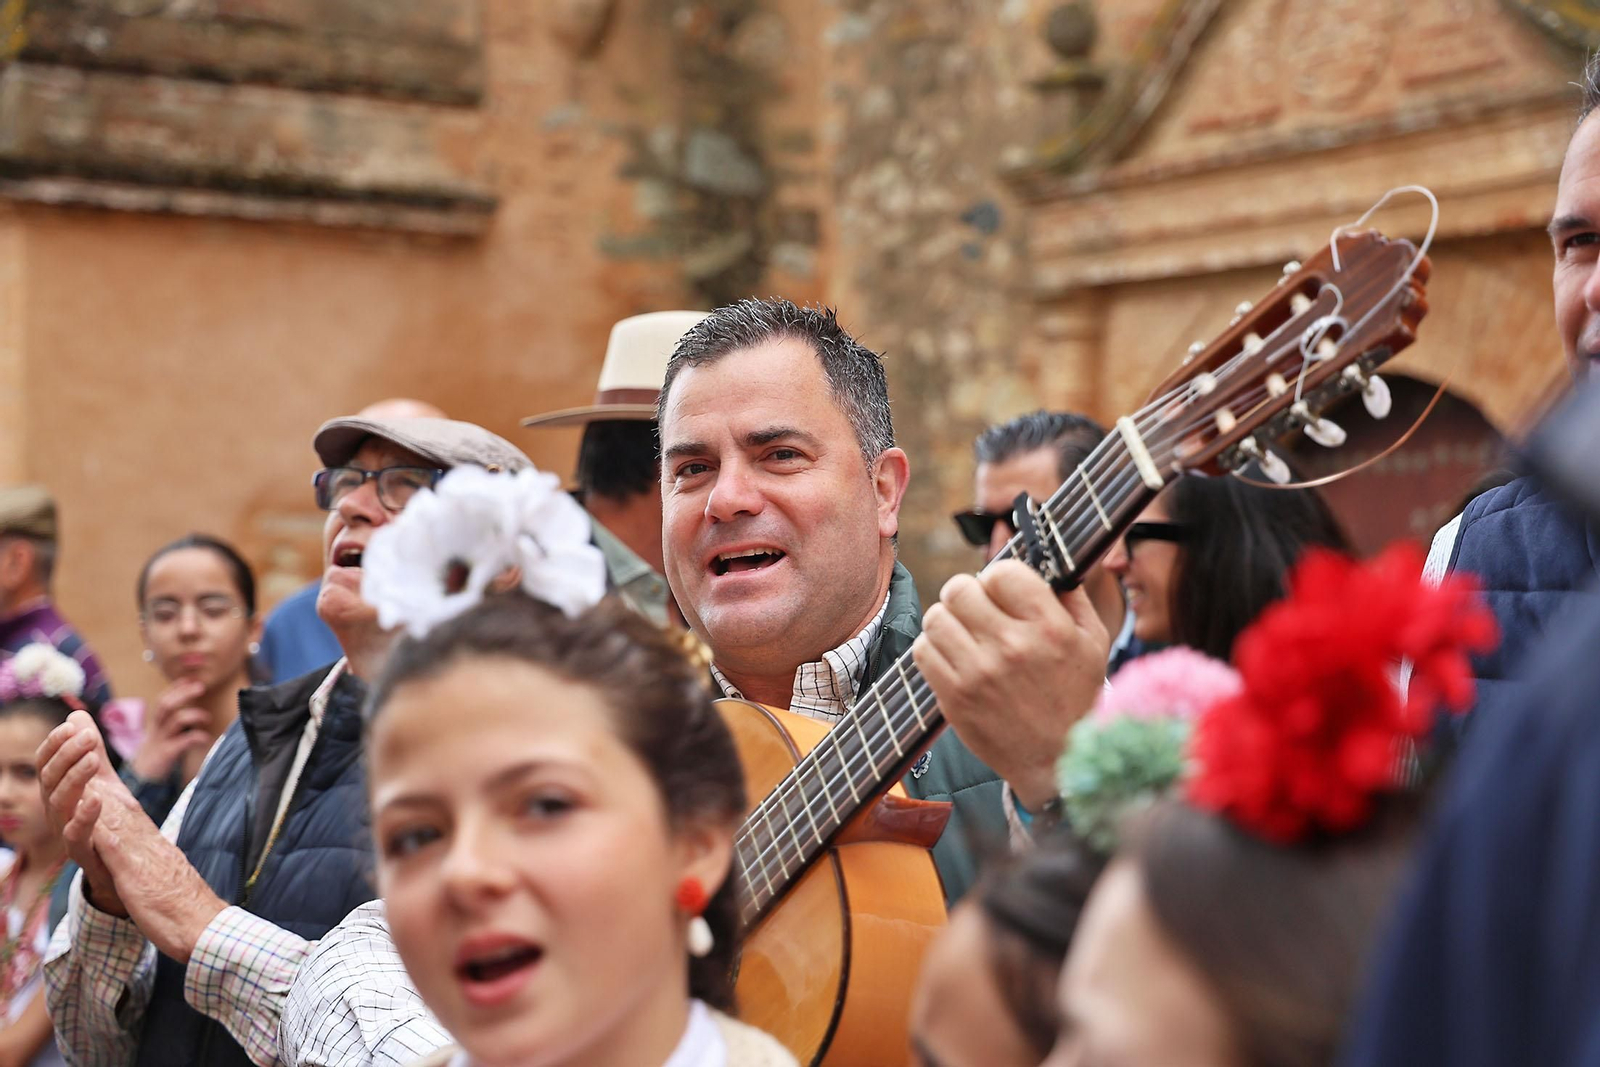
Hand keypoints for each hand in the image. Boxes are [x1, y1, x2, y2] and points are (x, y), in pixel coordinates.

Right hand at [37, 711, 126, 915]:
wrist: (122, 867)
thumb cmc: (109, 820)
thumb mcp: (103, 779)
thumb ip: (90, 749)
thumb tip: (77, 714)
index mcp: (59, 792)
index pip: (47, 764)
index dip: (54, 744)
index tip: (70, 725)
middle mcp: (57, 812)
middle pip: (50, 780)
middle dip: (66, 756)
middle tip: (89, 737)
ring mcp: (67, 833)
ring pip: (59, 804)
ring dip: (75, 779)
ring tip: (93, 758)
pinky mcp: (83, 853)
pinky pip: (76, 835)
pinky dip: (85, 816)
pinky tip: (98, 797)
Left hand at [87, 777, 225, 963]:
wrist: (207, 930)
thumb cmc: (190, 913)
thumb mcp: (169, 883)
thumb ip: (158, 868)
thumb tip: (151, 860)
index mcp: (157, 850)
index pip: (131, 818)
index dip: (113, 798)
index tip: (98, 779)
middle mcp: (151, 848)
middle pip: (123, 812)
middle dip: (103, 788)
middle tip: (86, 763)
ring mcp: (144, 860)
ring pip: (119, 824)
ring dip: (100, 800)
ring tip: (82, 778)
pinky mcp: (137, 878)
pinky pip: (117, 853)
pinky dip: (104, 834)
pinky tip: (90, 819)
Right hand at [129, 678, 211, 781]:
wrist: (139, 783)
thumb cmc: (156, 757)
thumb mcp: (162, 739)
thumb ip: (174, 726)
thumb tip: (194, 714)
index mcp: (156, 725)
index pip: (163, 700)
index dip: (175, 688)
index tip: (189, 678)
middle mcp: (156, 730)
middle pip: (166, 705)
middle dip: (183, 693)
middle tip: (200, 687)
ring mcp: (160, 741)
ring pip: (174, 720)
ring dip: (193, 715)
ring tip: (206, 717)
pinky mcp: (165, 754)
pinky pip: (181, 742)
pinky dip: (195, 737)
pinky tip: (205, 738)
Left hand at [913, 560, 1110, 811]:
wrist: (1059, 761)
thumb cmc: (1077, 696)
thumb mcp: (1093, 642)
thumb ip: (1072, 596)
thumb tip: (1049, 560)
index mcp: (1049, 627)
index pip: (1000, 572)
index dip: (997, 579)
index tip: (1002, 594)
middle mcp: (1012, 647)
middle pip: (959, 589)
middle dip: (967, 595)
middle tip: (978, 612)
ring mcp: (979, 673)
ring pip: (935, 617)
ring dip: (947, 621)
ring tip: (964, 634)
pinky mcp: (955, 698)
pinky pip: (923, 651)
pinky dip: (933, 649)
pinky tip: (954, 657)